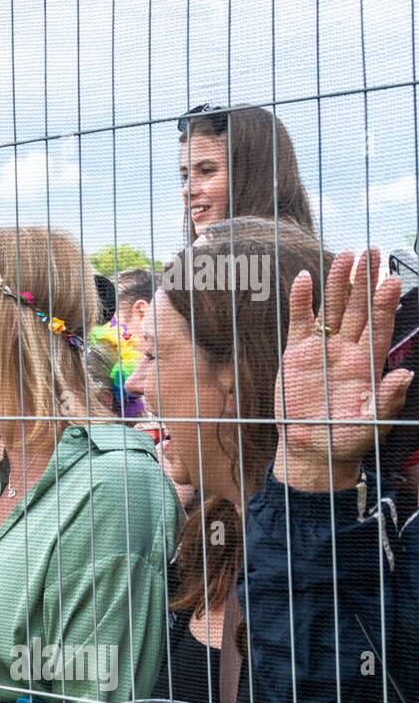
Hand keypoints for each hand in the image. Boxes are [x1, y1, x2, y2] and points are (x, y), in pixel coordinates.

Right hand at [274, 249, 412, 490]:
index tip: (390, 280)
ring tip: (345, 256)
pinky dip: (301, 301)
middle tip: (372, 252)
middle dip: (365, 281)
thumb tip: (407, 375)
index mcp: (369, 364)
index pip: (379, 326)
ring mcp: (322, 349)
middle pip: (359, 309)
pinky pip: (300, 322)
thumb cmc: (347, 440)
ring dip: (338, 283)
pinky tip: (304, 279)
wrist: (312, 449)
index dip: (385, 304)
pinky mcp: (296, 354)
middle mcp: (348, 350)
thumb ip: (387, 400)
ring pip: (332, 309)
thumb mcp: (372, 425)